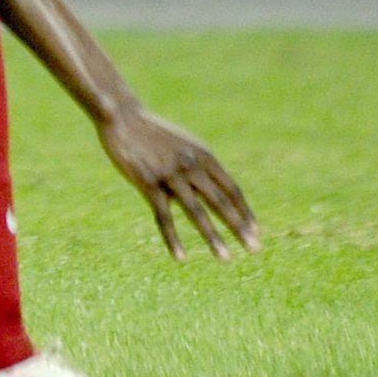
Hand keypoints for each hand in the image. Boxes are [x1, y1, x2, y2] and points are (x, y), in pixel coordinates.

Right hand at [98, 106, 260, 261]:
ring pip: (196, 212)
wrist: (121, 117)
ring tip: (226, 259)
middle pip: (220, 202)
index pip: (231, 189)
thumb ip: (199, 168)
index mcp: (203, 156)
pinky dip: (173, 238)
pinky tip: (180, 258)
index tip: (256, 231)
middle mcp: (191, 166)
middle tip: (255, 250)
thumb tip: (213, 194)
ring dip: (213, 237)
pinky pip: (164, 216)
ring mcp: (170, 175)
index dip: (245, 212)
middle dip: (239, 228)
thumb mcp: (183, 145)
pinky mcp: (148, 183)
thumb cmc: (153, 133)